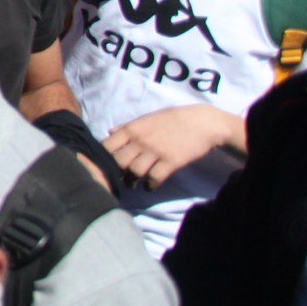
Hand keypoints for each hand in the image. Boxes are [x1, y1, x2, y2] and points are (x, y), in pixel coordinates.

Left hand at [104, 104, 243, 189]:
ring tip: (133, 183)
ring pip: (134, 172)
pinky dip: (150, 185)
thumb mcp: (147, 118)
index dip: (104, 158)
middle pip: (118, 162)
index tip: (106, 164)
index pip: (107, 146)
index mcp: (132, 128)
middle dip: (117, 172)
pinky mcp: (171, 162)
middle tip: (119, 177)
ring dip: (132, 181)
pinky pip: (154, 178)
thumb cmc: (173, 119)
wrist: (202, 123)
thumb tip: (110, 132)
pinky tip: (150, 186)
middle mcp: (140, 140)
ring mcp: (155, 151)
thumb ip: (128, 127)